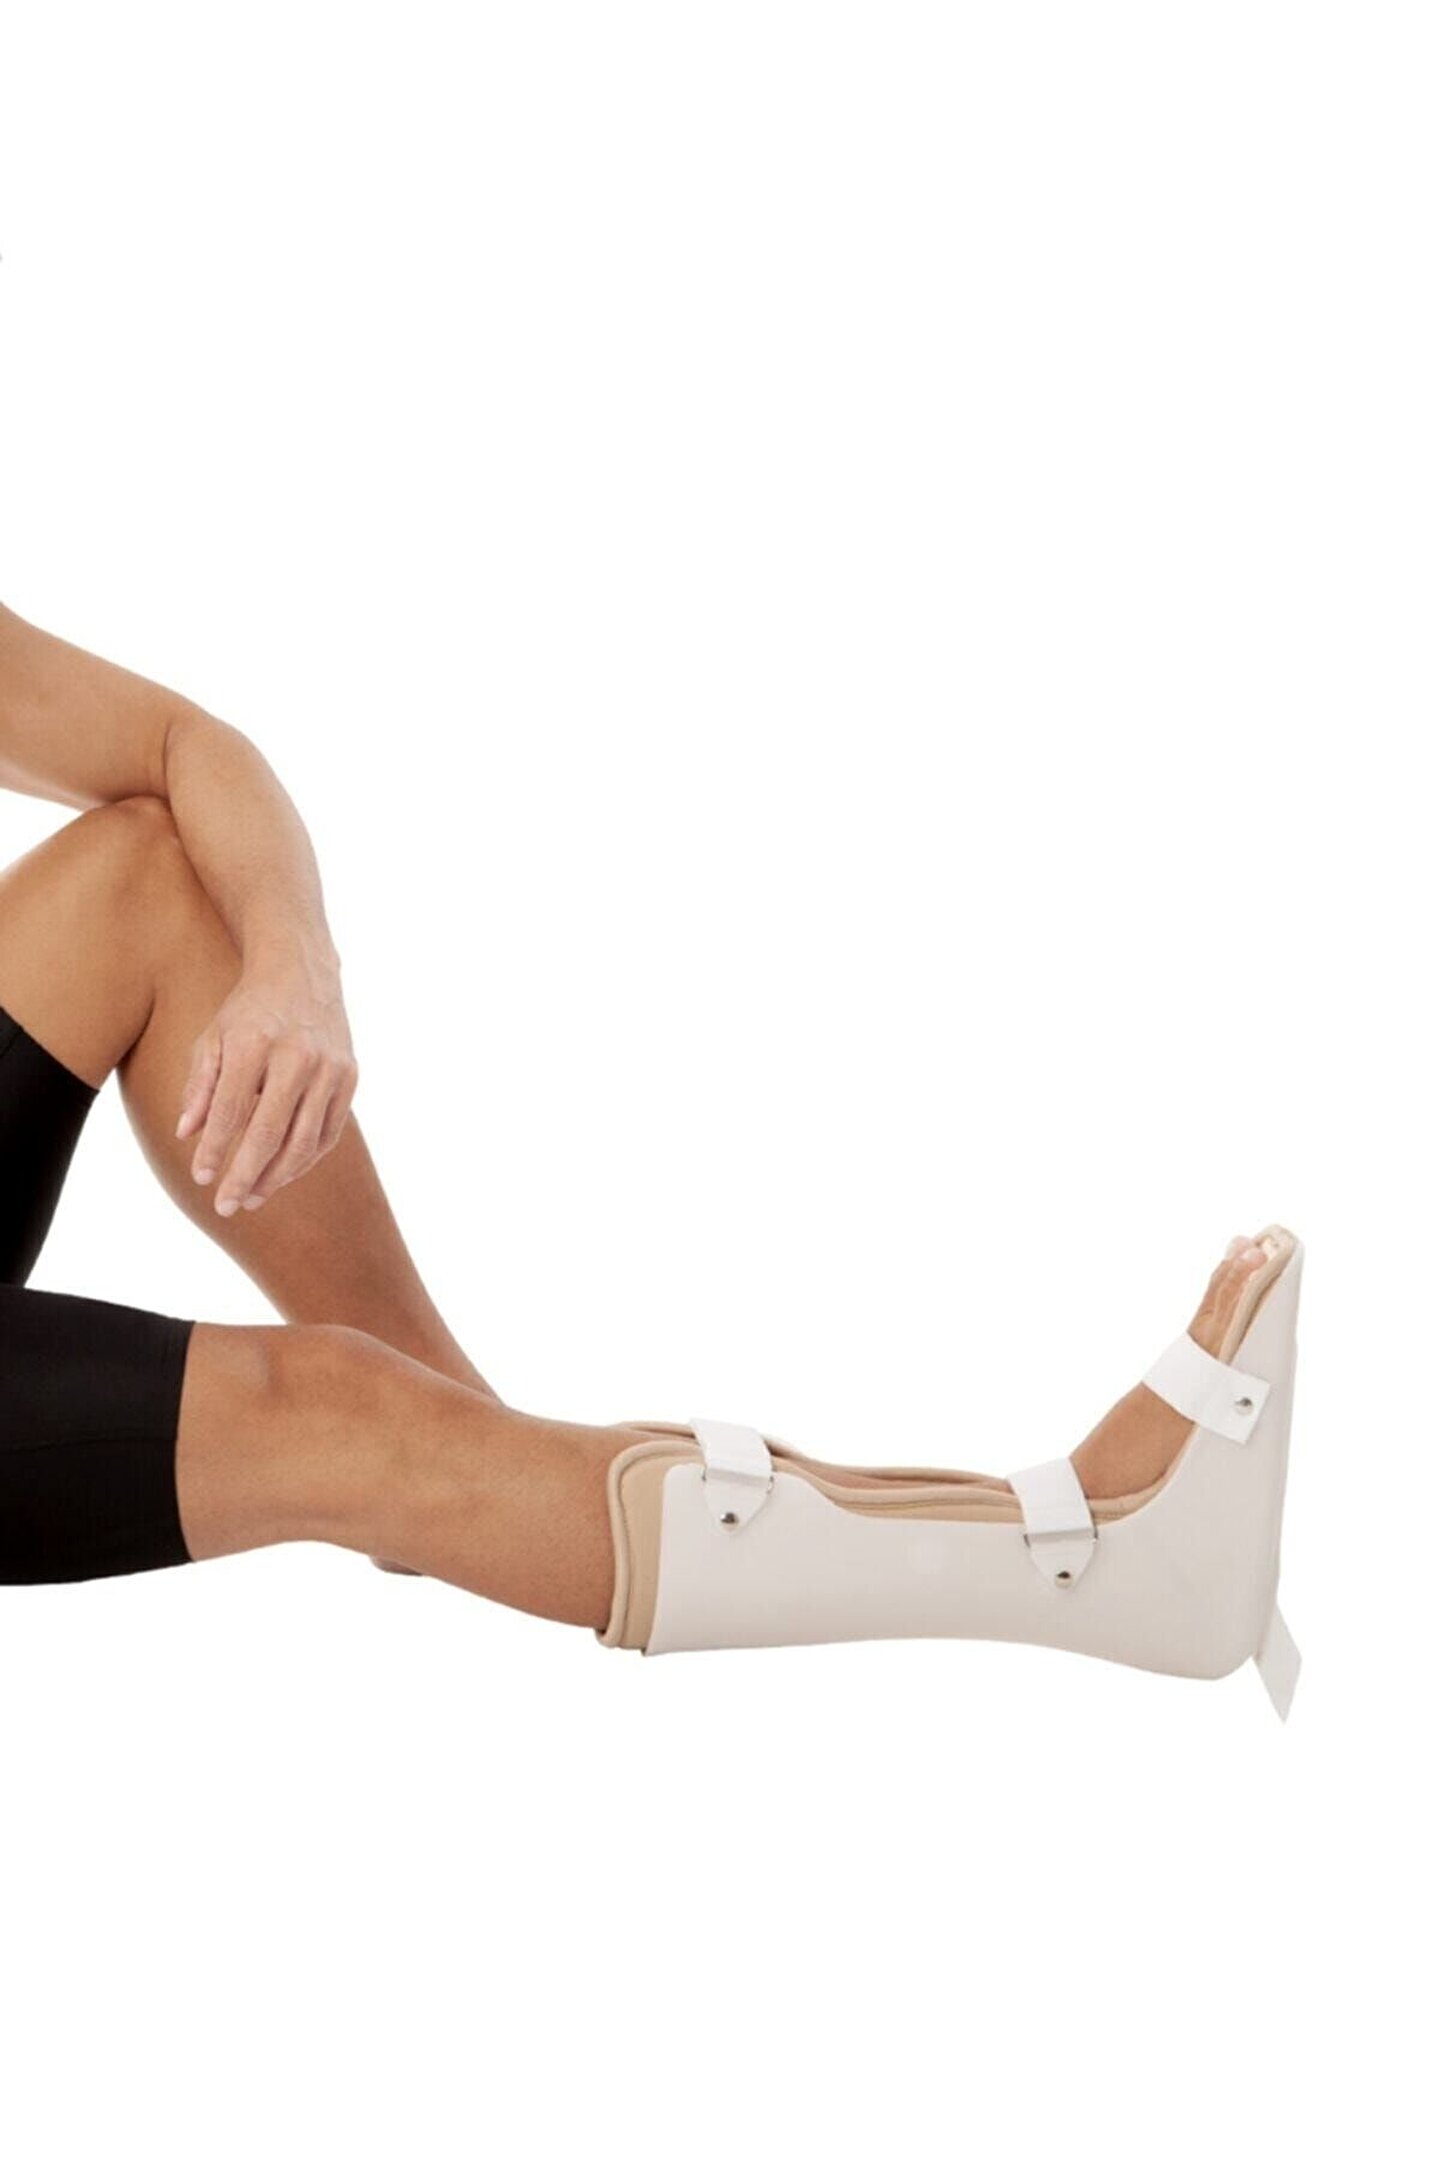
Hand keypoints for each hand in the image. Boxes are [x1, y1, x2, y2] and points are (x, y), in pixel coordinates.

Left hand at [176, 955, 357, 1215]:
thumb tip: (187, 1134)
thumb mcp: (213, 1038)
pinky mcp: (350, 1077)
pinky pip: (328, 1133)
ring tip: (251, 1197)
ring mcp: (330, 1068)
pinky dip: (305, 1160)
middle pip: (269, 1133)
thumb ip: (200, 1086)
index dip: (215, 1149)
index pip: (232, 1111)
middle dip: (245, 1175)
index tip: (200, 1178)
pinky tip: (281, 1174)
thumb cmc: (248, 1011)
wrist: (301, 972)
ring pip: (304, 1141)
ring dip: (276, 1177)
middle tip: (225, 1206)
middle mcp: (297, 1056)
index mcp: (255, 1043)